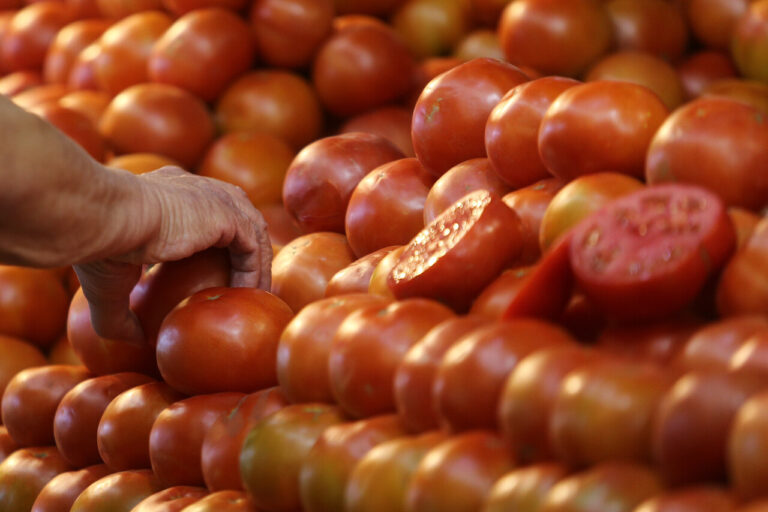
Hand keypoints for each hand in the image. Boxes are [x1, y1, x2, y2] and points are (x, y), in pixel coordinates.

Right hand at [74, 166, 272, 343]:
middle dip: (244, 252)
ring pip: (250, 232)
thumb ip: (122, 316)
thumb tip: (136, 341)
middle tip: (246, 290)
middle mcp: (194, 189)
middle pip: (234, 218)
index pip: (200, 214)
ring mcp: (214, 197)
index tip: (216, 278)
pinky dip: (255, 271)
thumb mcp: (107, 287)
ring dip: (257, 266)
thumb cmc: (102, 248)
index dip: (213, 244)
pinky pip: (252, 247)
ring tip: (256, 299)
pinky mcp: (227, 213)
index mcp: (166, 194)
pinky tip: (251, 296)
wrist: (105, 219)